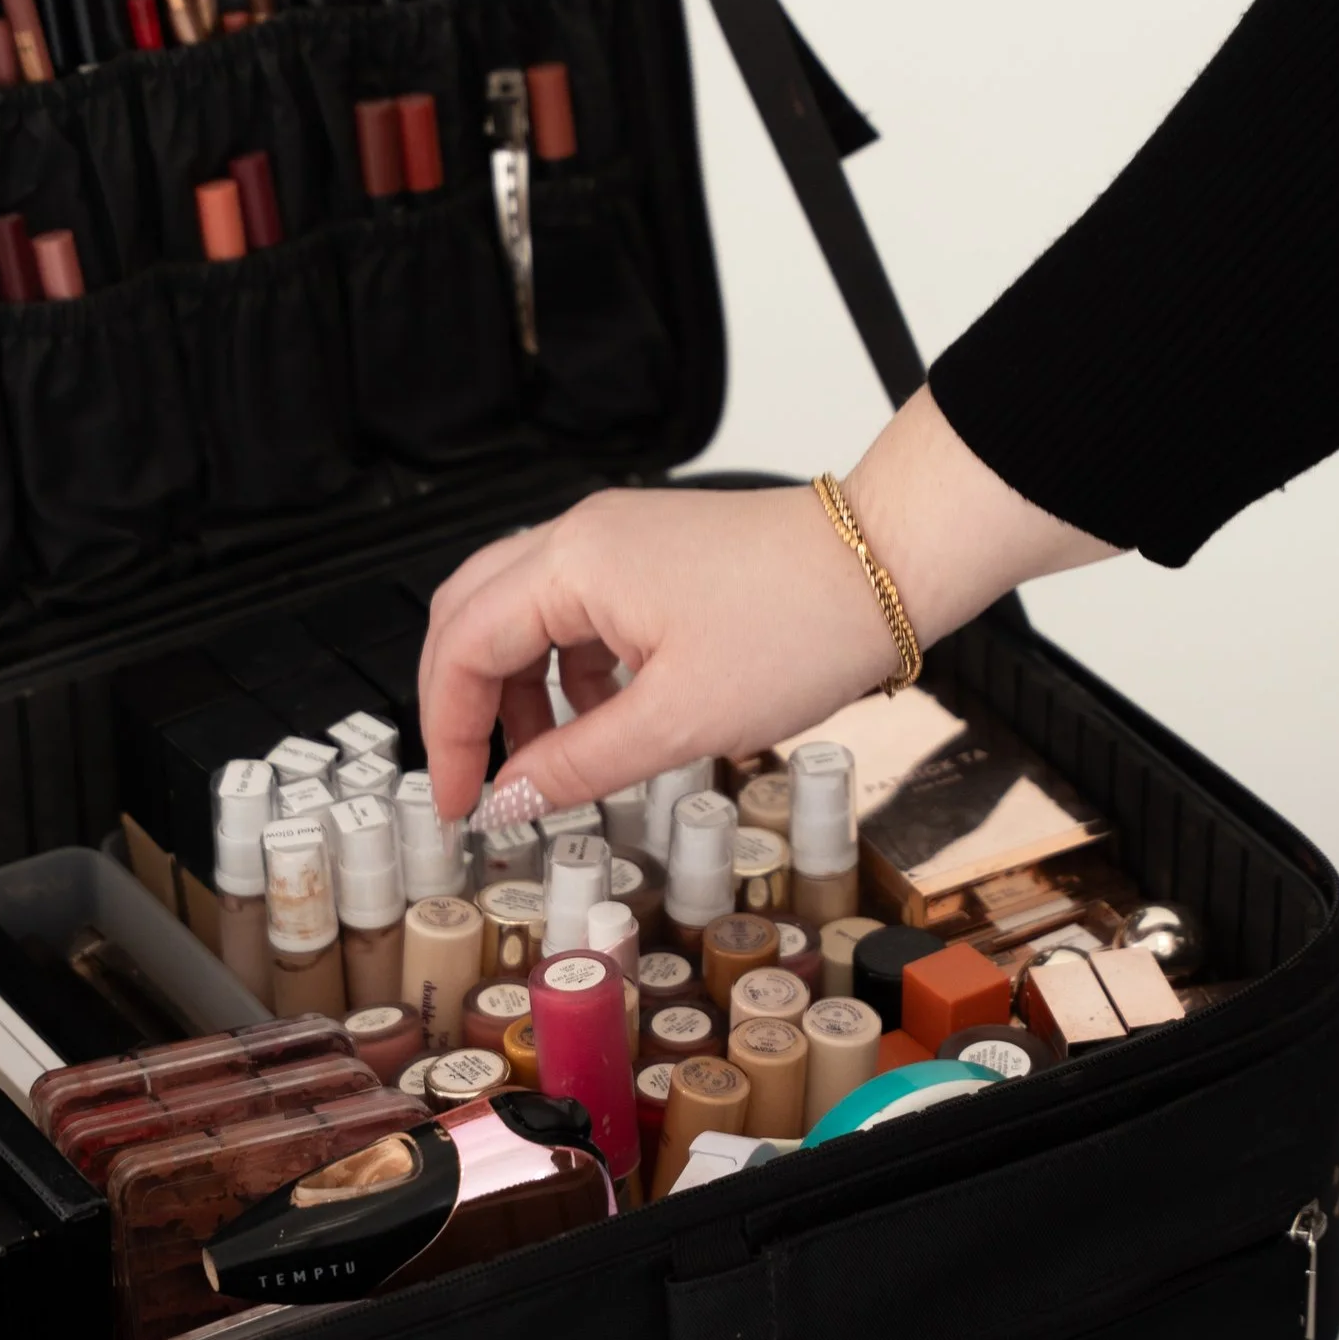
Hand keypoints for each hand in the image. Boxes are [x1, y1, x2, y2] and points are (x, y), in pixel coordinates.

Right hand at [416, 387, 1117, 819]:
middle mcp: (580, 537)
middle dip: (464, 704)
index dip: (449, 735)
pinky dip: (569, 668)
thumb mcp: (678, 722)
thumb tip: (507, 800)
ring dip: (519, 688)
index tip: (459, 802)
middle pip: (470, 617)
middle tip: (475, 779)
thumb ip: (577, 766)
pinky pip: (575, 610)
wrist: (888, 566)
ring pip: (521, 613)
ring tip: (550, 758)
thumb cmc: (801, 622)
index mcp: (571, 565)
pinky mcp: (650, 554)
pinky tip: (605, 717)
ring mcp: (615, 540)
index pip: (462, 649)